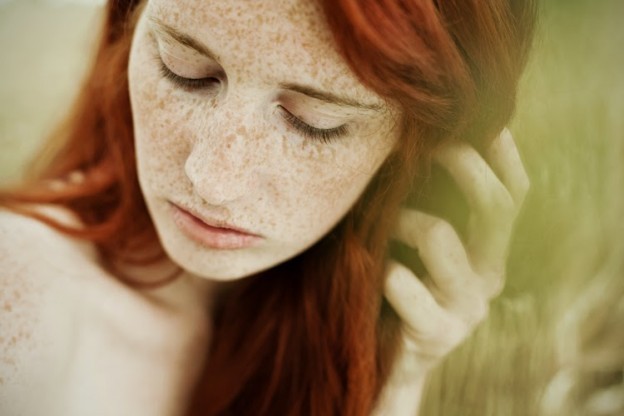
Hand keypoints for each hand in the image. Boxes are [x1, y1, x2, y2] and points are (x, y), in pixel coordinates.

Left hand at [374, 129, 528, 414]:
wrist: (385, 357)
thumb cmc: (393, 285)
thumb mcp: (415, 239)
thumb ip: (426, 200)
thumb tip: (417, 137)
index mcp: (489, 248)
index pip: (515, 190)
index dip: (501, 149)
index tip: (472, 111)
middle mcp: (489, 274)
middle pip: (498, 203)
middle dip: (459, 162)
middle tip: (420, 147)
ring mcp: (467, 307)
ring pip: (442, 234)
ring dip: (401, 216)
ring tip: (379, 223)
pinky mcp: (437, 334)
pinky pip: (402, 282)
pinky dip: (380, 266)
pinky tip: (370, 269)